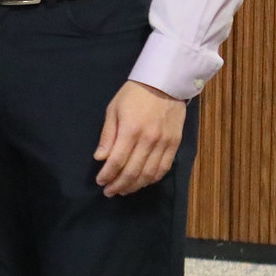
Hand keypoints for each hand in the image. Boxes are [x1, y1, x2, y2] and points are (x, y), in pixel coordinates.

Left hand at [93, 80, 185, 197]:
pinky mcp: (175, 144)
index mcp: (130, 130)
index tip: (100, 182)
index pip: (117, 161)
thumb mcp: (114, 109)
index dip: (107, 175)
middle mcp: (148, 140)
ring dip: (134, 186)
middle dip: (119, 185)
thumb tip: (100, 158)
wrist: (165, 83)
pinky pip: (164, 168)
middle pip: (132, 172)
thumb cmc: (134, 94)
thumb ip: (107, 135)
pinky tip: (142, 182)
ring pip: (149, 174)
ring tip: (123, 190)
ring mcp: (164, 143)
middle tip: (109, 192)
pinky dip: (152, 179)